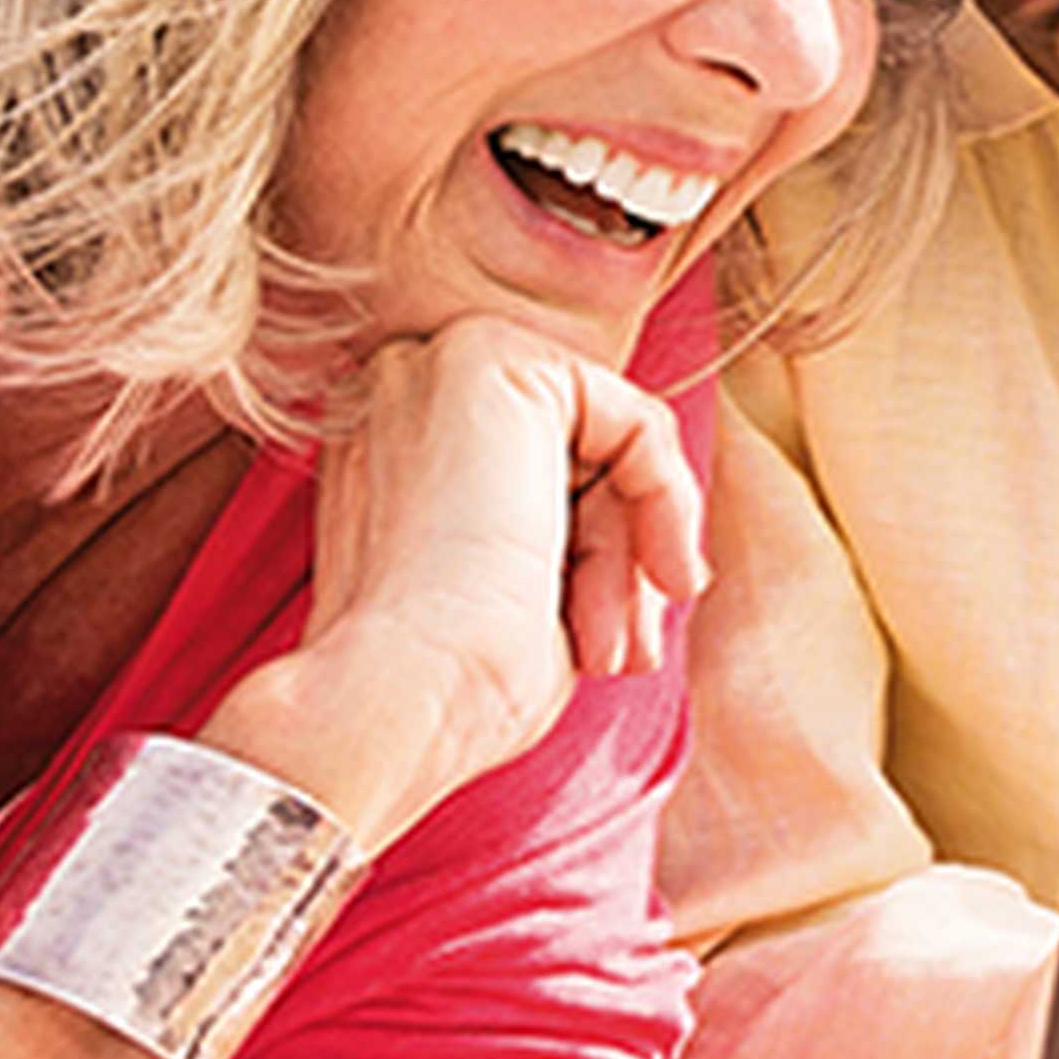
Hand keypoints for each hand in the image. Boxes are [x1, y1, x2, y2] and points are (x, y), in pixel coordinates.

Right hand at [206, 314, 707, 845]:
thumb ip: (567, 532)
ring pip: (611, 440)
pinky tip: (659, 577)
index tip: (615, 651)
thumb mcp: (525, 595)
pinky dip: (667, 503)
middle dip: (621, 559)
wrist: (400, 700)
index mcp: (391, 451)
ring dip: (634, 552)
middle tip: (623, 655)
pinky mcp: (490, 358)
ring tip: (613, 649)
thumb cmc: (454, 685)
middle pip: (579, 454)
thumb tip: (663, 536)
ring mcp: (436, 363)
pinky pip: (637, 419)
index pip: (540, 476)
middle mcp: (403, 391)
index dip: (596, 558)